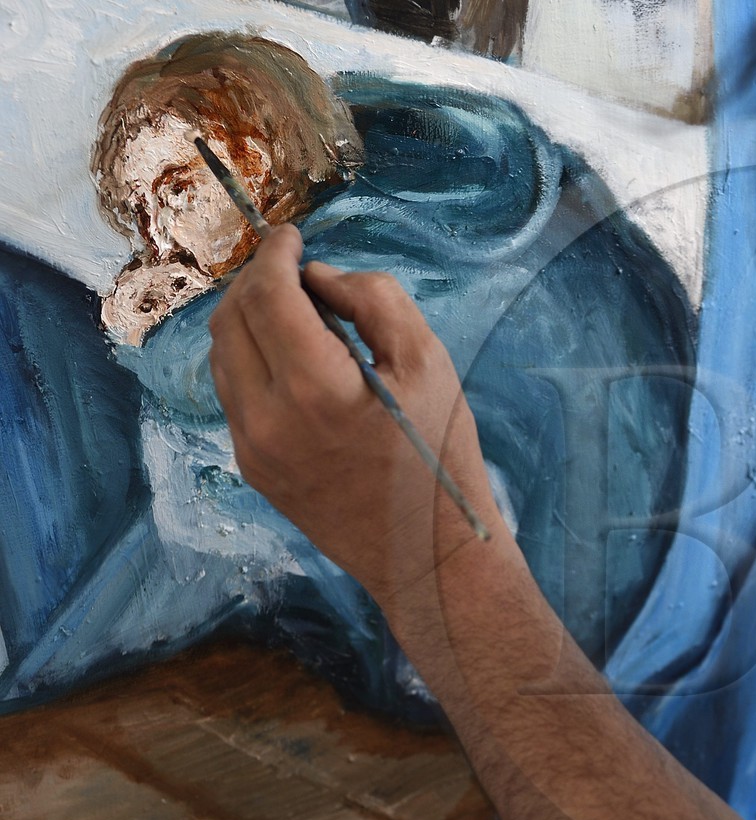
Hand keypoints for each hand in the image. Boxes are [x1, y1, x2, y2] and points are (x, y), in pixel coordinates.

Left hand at [207, 226, 501, 606]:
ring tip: (297, 313)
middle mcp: (265, 416)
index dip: (276, 254)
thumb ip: (374, 300)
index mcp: (313, 386)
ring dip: (249, 318)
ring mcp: (251, 445)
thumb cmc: (440, 454)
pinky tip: (295, 361)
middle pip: (231, 319)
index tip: (292, 236)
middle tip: (295, 268)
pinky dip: (254, 359)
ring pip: (223, 356)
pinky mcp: (252, 466)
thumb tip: (321, 278)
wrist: (428, 553)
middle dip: (257, 280)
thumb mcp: (430, 362)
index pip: (267, 294)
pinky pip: (235, 393)